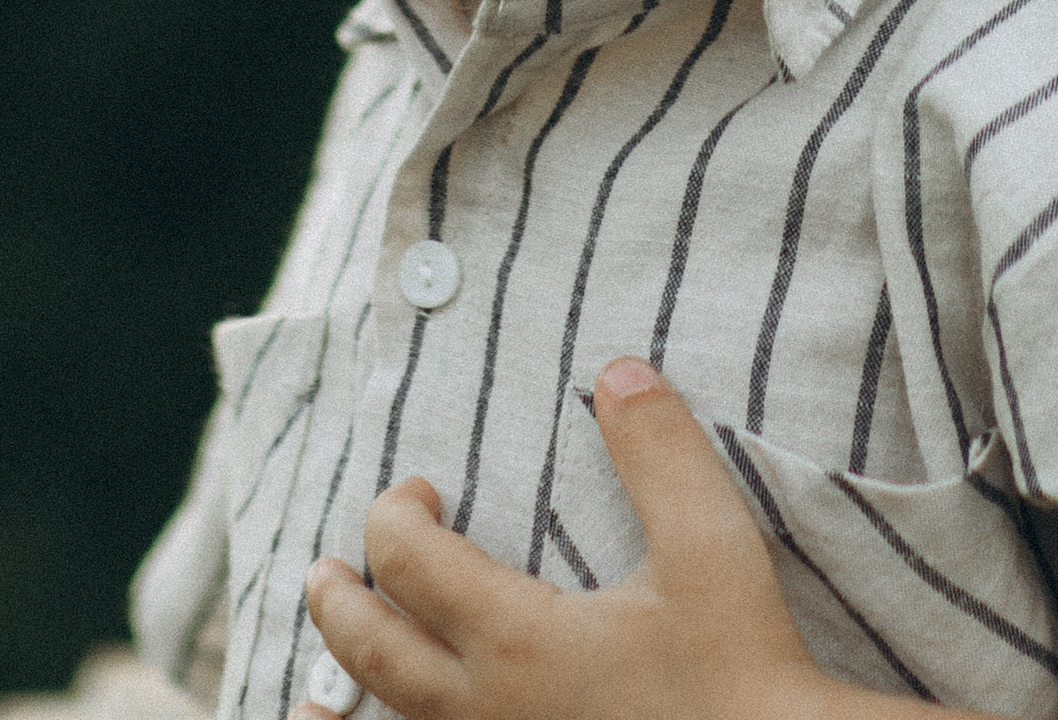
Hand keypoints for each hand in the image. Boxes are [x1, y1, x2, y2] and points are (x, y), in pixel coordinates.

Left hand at [297, 357, 841, 719]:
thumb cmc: (740, 667)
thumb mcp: (710, 544)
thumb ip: (659, 452)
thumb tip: (615, 371)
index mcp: (517, 640)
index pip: (408, 564)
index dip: (396, 515)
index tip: (422, 491)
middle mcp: (488, 709)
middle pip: (374, 653)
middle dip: (337, 603)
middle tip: (322, 571)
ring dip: (348, 685)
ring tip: (317, 681)